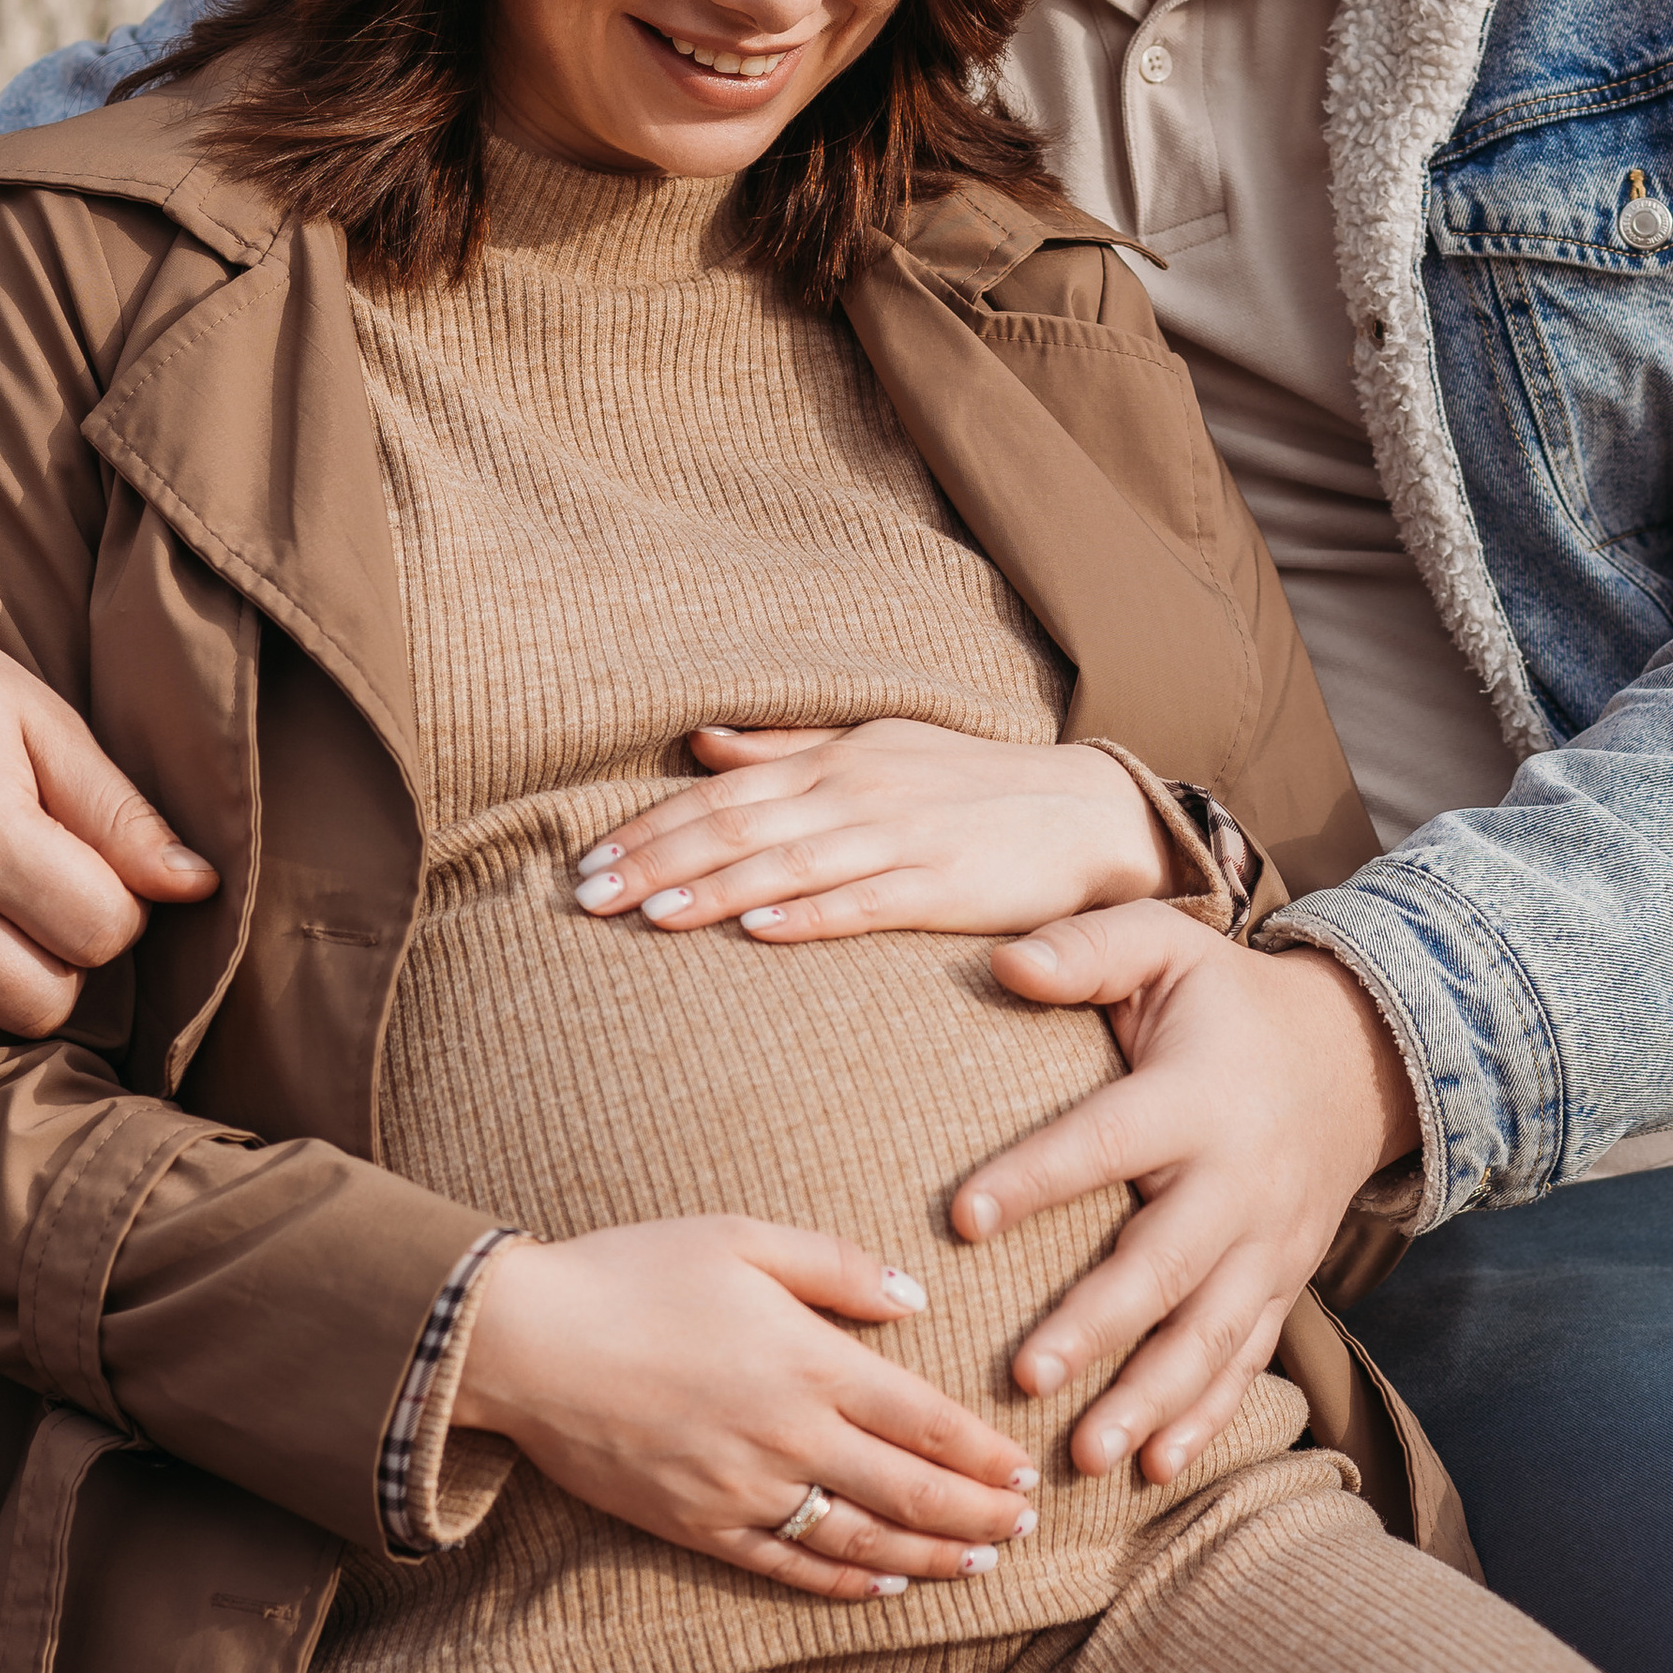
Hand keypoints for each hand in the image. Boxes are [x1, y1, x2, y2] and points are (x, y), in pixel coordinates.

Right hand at [452, 1217, 1040, 1600]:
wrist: (527, 1342)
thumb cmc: (635, 1272)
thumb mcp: (743, 1236)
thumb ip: (837, 1266)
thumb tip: (916, 1297)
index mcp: (811, 1363)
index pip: (925, 1422)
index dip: (983, 1455)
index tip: (1026, 1473)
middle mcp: (790, 1437)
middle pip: (909, 1494)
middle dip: (977, 1517)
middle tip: (1026, 1530)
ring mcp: (744, 1491)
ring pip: (859, 1542)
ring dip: (928, 1558)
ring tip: (978, 1566)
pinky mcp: (698, 1525)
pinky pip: (787, 1566)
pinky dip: (844, 1583)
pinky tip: (883, 1586)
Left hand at [568, 718, 1174, 940]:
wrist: (1085, 813)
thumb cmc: (973, 785)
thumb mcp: (878, 748)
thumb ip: (787, 749)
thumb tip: (699, 743)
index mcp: (838, 759)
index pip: (724, 792)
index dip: (653, 825)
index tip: (589, 860)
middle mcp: (858, 790)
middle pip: (740, 824)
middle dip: (657, 859)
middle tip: (586, 896)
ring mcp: (901, 837)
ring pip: (787, 862)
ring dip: (713, 889)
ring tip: (649, 916)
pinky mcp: (943, 883)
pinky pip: (864, 900)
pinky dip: (808, 914)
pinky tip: (758, 929)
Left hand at [954, 905, 1418, 1487]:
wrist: (1358, 1057)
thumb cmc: (1228, 1000)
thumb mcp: (1167, 946)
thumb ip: (1086, 949)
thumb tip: (1003, 964)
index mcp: (1194, 1097)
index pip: (1106, 1141)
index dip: (1036, 1177)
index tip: (964, 1218)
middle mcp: (1237, 1181)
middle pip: (1163, 1265)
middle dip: (1097, 1326)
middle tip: (1024, 1375)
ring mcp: (1268, 1245)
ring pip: (1208, 1334)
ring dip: (1149, 1399)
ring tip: (1087, 1454)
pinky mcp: (1282, 1284)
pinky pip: (1244, 1360)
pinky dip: (1205, 1417)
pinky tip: (1154, 1468)